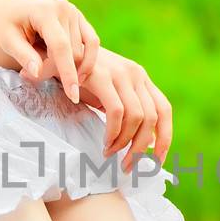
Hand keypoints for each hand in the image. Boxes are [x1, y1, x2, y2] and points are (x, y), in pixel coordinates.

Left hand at [0, 0, 98, 103]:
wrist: (9, 1)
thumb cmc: (3, 22)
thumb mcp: (7, 40)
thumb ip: (23, 56)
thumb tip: (37, 73)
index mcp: (45, 11)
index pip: (61, 47)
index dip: (67, 73)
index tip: (72, 96)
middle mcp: (63, 8)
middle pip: (73, 51)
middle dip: (61, 71)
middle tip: (38, 78)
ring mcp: (73, 10)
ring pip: (82, 50)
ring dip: (71, 66)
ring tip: (53, 74)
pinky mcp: (78, 15)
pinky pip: (91, 41)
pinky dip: (86, 58)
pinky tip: (77, 73)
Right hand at [78, 47, 172, 173]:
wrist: (53, 54)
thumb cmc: (80, 80)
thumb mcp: (109, 94)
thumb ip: (129, 112)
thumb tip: (148, 143)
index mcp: (140, 78)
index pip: (164, 110)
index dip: (165, 137)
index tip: (158, 161)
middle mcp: (135, 73)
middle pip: (152, 118)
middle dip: (141, 148)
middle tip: (127, 166)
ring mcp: (119, 73)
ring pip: (137, 117)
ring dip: (125, 142)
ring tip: (109, 154)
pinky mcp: (102, 75)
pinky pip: (116, 112)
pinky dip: (113, 132)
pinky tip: (104, 143)